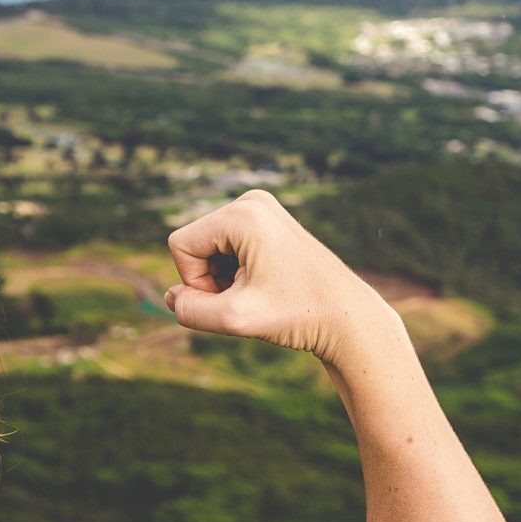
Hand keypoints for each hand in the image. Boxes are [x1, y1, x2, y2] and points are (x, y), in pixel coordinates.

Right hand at [162, 190, 400, 366]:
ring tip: (256, 295)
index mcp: (243, 214)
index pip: (180, 245)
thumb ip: (190, 311)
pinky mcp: (269, 222)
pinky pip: (227, 246)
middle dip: (208, 279)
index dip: (194, 281)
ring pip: (209, 247)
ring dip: (221, 278)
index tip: (229, 299)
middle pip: (194, 244)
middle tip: (246, 301)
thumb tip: (172, 298)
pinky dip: (235, 272)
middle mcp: (251, 201)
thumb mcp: (235, 319)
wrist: (348, 316)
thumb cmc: (298, 315)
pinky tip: (263, 286)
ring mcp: (262, 209)